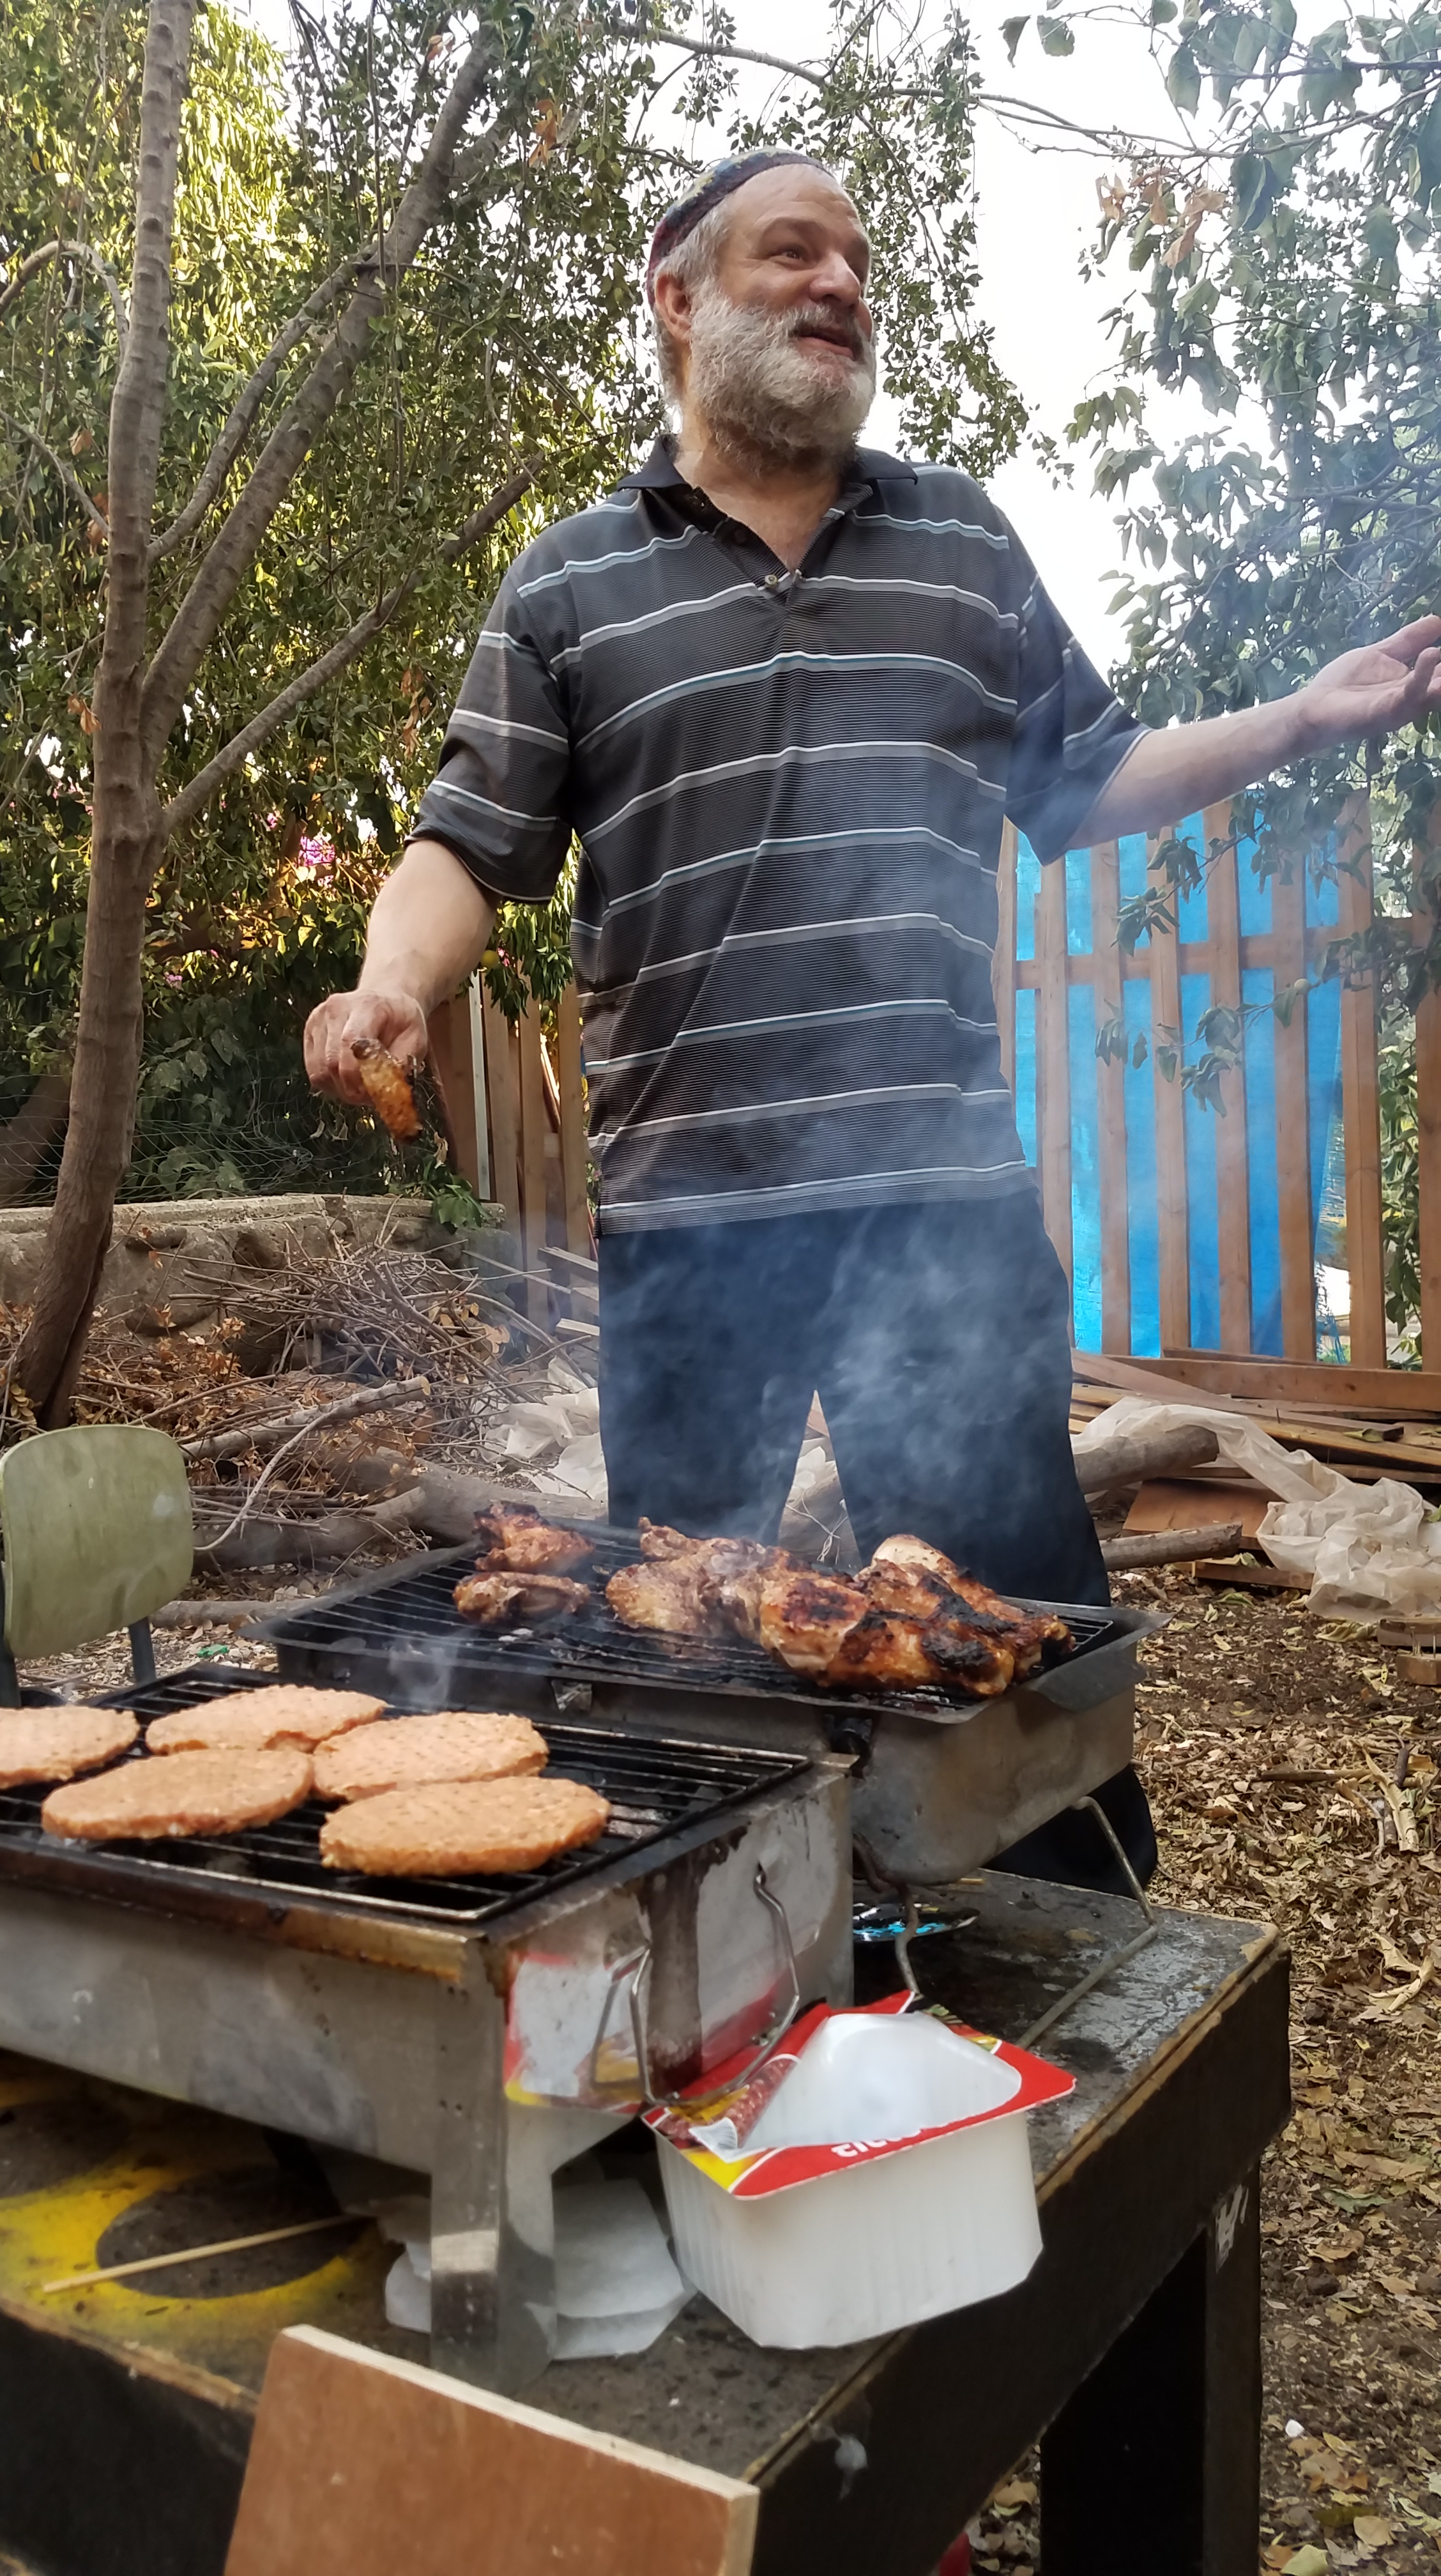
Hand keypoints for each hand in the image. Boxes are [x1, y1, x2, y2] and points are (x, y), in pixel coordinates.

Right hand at [304, 986, 427, 1106]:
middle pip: (332, 1062)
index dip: (357, 1075)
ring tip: (360, 1087)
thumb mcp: (417, 1038)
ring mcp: (318, 1019)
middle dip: (351, 1089)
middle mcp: (336, 1009)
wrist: (385, 999)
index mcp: (366, 1005)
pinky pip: (313, 1071)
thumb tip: (386, 1089)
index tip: (372, 1093)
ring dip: (340, 1089)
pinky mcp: (309, 1031)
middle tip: (369, 1097)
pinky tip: (347, 1079)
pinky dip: (330, 1083)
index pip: (350, 1042)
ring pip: (320, 1071)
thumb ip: (403, 1063)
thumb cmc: (401, 1021)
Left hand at [1294, 615, 1440, 751]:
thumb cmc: (1345, 683)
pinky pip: (1410, 696)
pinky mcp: (1386, 713)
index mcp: (1417, 683)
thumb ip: (1410, 639)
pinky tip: (1430, 655)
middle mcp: (1416, 697)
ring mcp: (1402, 707)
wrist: (1312, 706)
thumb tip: (1439, 620)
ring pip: (1436, 691)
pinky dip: (1422, 677)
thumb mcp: (1383, 653)